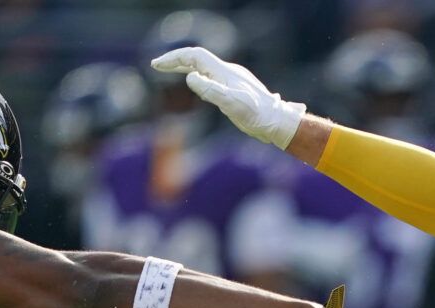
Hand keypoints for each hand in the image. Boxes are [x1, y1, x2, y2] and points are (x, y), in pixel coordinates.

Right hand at [150, 47, 304, 148]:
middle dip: (175, 61)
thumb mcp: (232, 104)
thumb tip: (190, 77)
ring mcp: (232, 80)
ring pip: (204, 67)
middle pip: (197, 59)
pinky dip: (198, 76)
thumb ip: (211, 90)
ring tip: (169, 70)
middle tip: (157, 65)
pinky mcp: (236, 89)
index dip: (174, 58)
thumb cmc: (256, 115)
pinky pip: (211, 77)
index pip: (194, 56)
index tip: (157, 65)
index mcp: (223, 72)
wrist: (278, 122)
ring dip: (185, 67)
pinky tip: (196, 83)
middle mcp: (227, 72)